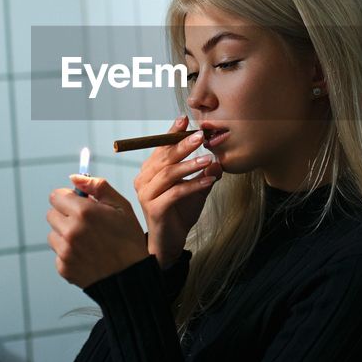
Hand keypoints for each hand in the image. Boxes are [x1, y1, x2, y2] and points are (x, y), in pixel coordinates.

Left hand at [46, 176, 149, 289]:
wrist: (131, 277)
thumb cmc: (128, 240)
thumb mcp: (121, 207)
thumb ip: (98, 187)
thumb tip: (74, 177)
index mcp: (84, 212)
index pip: (56, 196)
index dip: (68, 198)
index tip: (79, 204)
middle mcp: (70, 230)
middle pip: (52, 214)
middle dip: (66, 215)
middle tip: (85, 223)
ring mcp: (65, 251)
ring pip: (53, 233)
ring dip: (65, 234)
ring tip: (88, 241)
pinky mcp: (63, 267)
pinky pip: (58, 253)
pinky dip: (68, 253)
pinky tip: (87, 255)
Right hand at [133, 115, 222, 268]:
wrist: (170, 242)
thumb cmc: (180, 212)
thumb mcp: (196, 189)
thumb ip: (204, 174)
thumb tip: (217, 160)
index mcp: (150, 171)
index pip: (160, 147)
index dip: (171, 133)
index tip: (184, 120)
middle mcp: (144, 180)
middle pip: (164, 158)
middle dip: (182, 145)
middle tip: (200, 135)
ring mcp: (146, 195)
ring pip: (168, 174)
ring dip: (190, 165)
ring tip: (208, 159)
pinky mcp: (155, 209)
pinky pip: (175, 193)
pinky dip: (192, 185)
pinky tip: (208, 181)